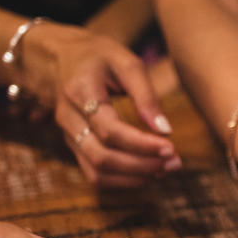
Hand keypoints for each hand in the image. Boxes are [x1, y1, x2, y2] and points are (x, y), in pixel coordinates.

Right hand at [22, 23, 179, 187]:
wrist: (63, 56)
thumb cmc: (100, 56)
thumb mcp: (127, 62)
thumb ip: (146, 96)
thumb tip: (165, 130)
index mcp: (80, 91)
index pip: (109, 130)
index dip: (141, 144)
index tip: (171, 148)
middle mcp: (68, 118)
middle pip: (102, 157)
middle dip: (141, 165)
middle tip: (174, 162)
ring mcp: (68, 135)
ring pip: (97, 171)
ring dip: (134, 177)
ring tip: (165, 169)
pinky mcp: (75, 146)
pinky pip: (94, 174)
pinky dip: (122, 180)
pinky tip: (147, 173)